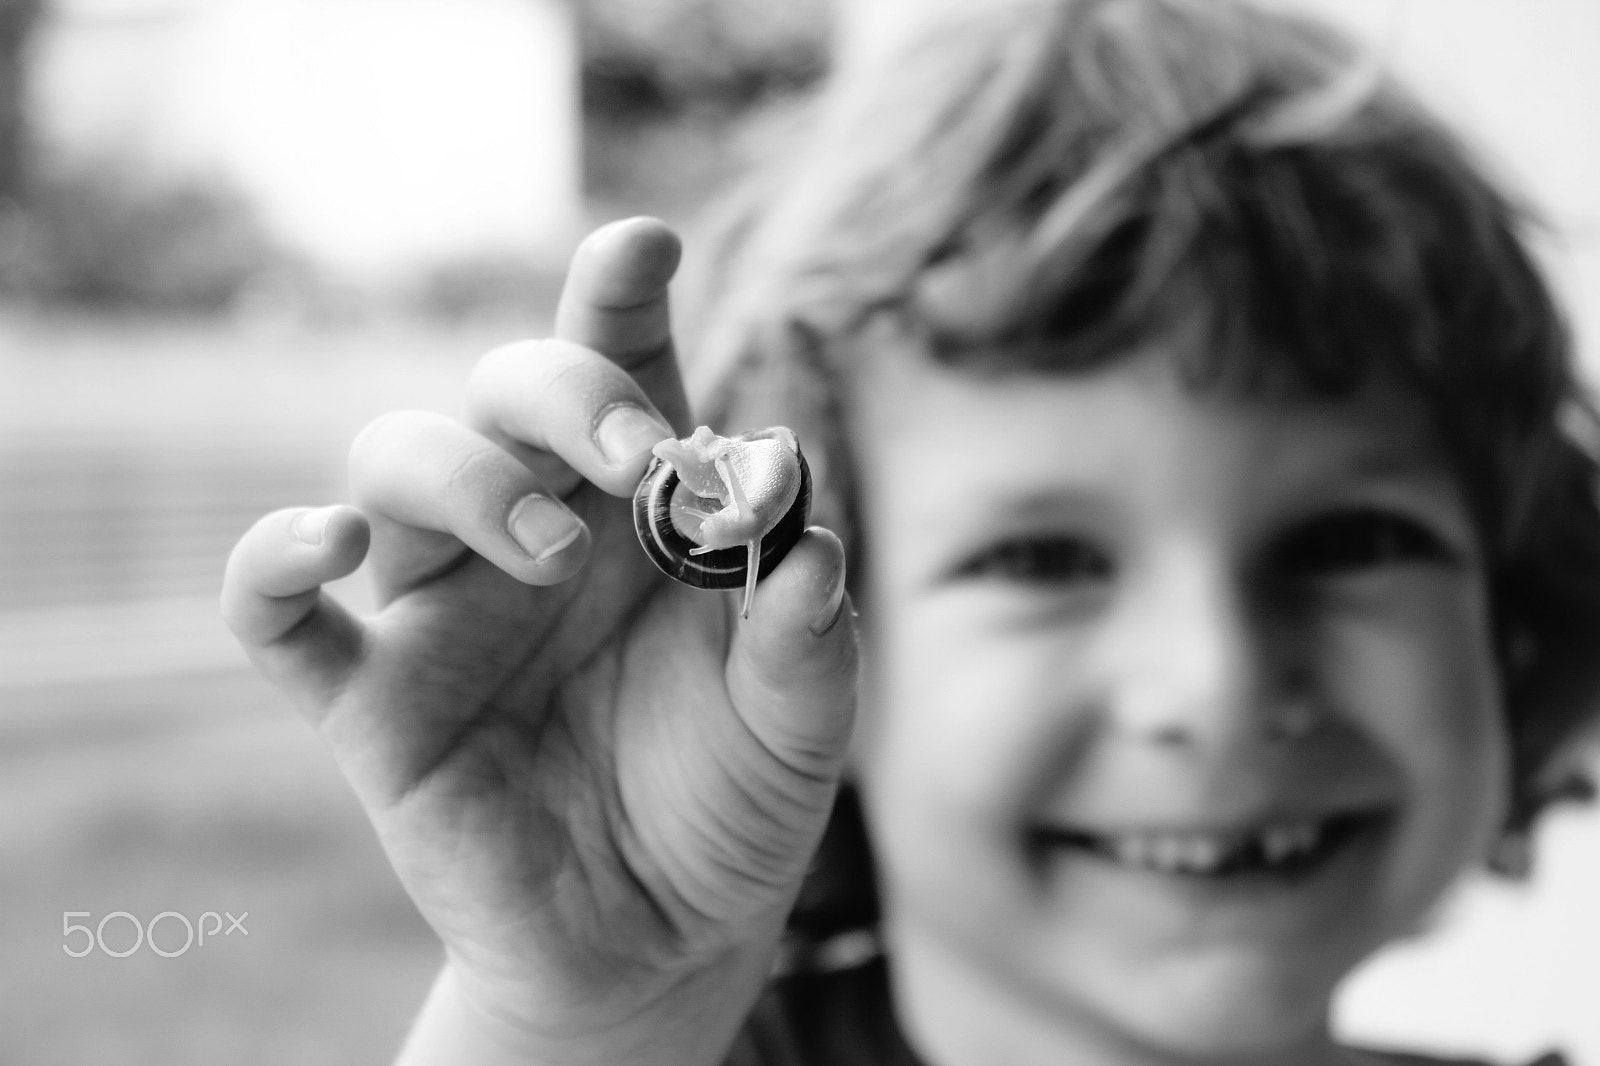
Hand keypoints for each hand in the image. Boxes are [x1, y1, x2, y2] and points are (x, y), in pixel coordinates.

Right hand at [221, 219, 858, 1065]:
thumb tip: (803, 538)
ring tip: (549, 553)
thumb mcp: (799, 718)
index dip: (617, 294)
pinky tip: (322, 546)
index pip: (617, 365)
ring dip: (461, 477)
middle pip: (502, 389)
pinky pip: (273, 613)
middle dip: (562, 390)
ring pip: (391, 463)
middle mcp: (531, 528)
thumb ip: (803, 632)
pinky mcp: (370, 702)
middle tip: (636, 456)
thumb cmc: (734, 798)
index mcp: (638, 508)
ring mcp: (441, 609)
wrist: (666, 939)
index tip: (644, 246)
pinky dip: (273, 560)